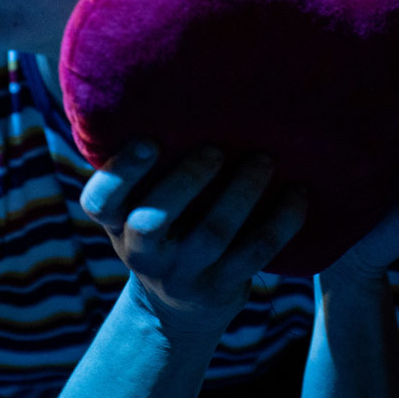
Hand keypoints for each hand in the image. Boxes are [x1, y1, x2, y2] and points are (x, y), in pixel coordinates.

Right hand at [79, 141, 307, 336]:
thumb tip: (178, 91)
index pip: (100, 201)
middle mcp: (141, 252)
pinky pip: (254, 254)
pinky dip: (280, 222)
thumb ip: (149, 168)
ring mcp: (181, 275)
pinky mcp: (219, 288)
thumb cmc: (163, 225)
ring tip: (265, 160)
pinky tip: (298, 195)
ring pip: (211, 235)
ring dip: (240, 193)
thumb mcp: (139, 204)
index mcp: (116, 222)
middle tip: (215, 149)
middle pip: (152, 222)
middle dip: (185, 182)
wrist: (179, 306)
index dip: (122, 172)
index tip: (150, 142)